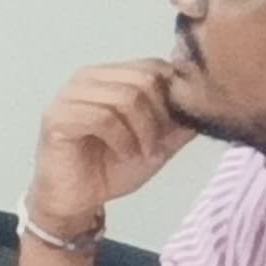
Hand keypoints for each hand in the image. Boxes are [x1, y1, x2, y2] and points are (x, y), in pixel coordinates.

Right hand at [26, 57, 192, 243]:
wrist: (78, 200)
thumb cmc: (111, 168)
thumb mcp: (157, 142)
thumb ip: (179, 122)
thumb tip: (207, 101)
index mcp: (109, 76)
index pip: (152, 66)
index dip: (171, 96)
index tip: (172, 129)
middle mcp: (87, 78)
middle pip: (143, 79)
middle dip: (159, 117)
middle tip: (156, 146)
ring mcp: (70, 95)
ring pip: (125, 98)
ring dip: (143, 133)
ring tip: (142, 154)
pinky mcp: (58, 117)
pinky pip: (103, 118)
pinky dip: (123, 141)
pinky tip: (124, 155)